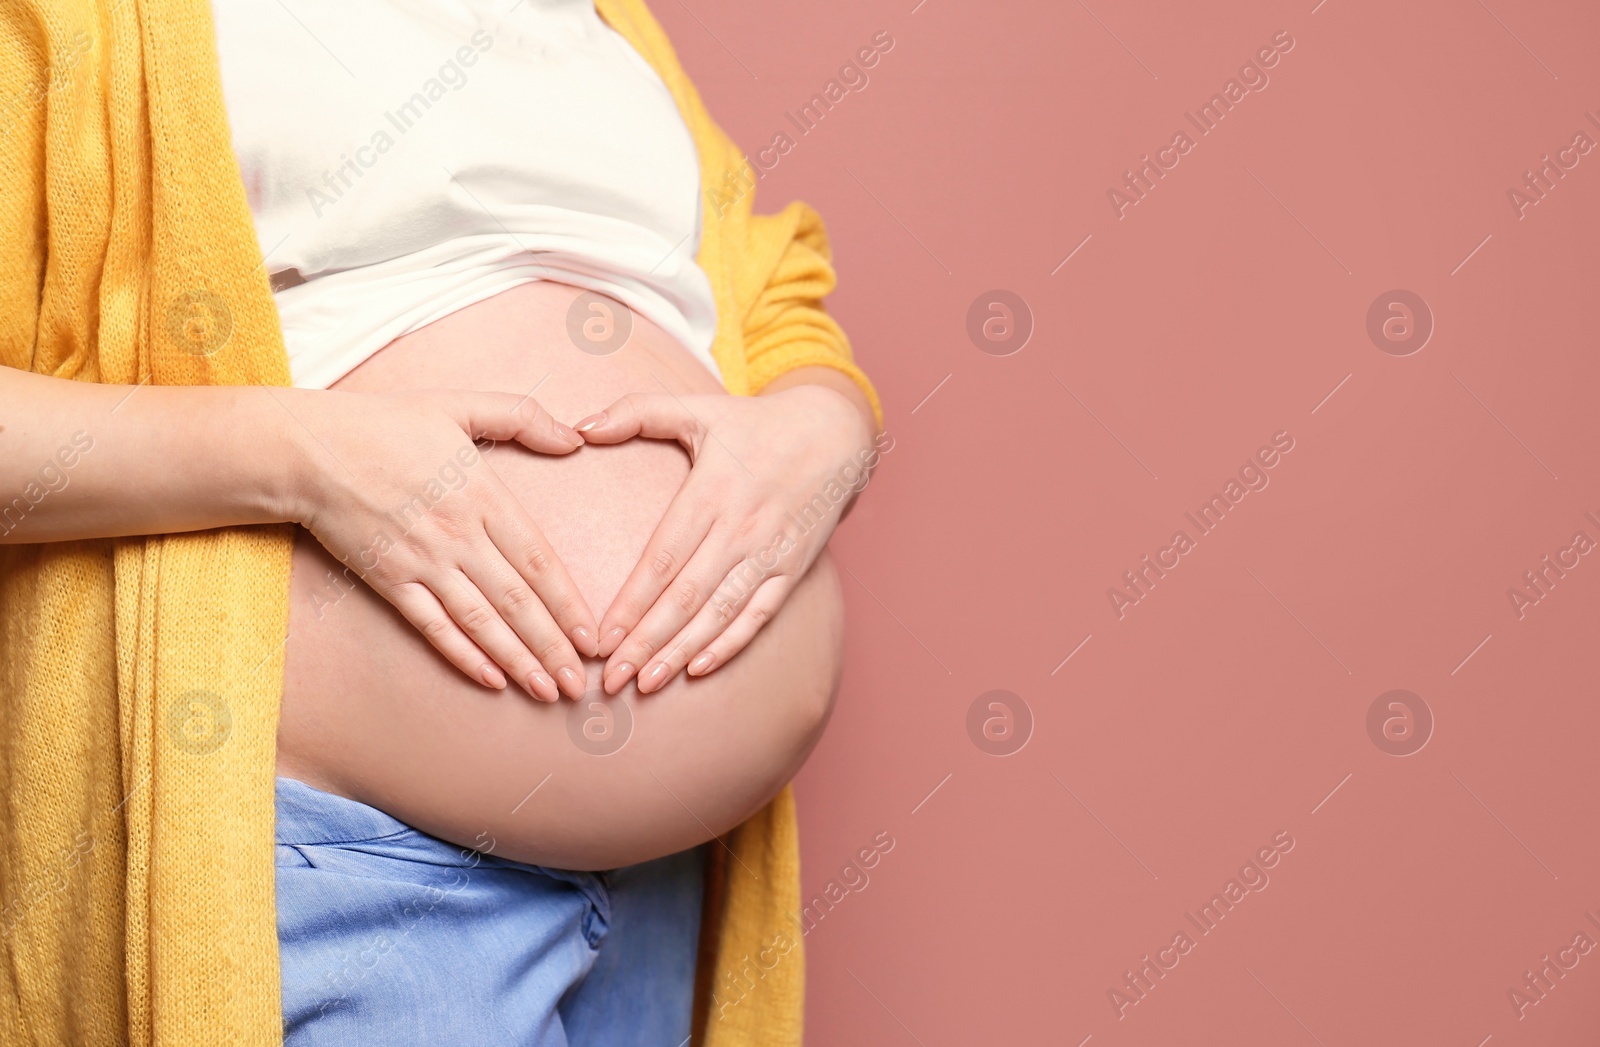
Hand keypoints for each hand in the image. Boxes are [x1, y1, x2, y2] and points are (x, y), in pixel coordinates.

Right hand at [287, 388, 599, 701]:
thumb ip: (522, 416)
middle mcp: (458, 535)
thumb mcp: (460, 404)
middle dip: (552, 647)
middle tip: (581, 685)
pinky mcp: (389, 580)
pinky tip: (490, 680)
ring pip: (480, 622)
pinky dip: (463, 655)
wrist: (308, 449)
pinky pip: (432, 626)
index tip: (593, 636)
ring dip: (517, 661)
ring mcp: (422, 562)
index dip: (569, 603)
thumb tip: (575, 436)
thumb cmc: (386, 424)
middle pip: (516, 601)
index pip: (539, 561)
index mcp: (483, 495)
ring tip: (547, 691)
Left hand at [574, 384, 877, 694]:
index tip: (601, 637)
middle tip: (611, 679)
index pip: (663, 558)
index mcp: (712, 491)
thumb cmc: (756, 423)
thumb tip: (580, 426)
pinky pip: (759, 613)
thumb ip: (636, 412)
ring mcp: (770, 552)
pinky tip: (699, 668)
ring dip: (682, 651)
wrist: (836, 432)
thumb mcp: (698, 408)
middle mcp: (741, 527)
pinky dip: (731, 643)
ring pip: (720, 613)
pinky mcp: (794, 567)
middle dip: (645, 642)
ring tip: (647, 683)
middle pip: (686, 597)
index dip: (631, 602)